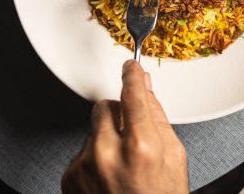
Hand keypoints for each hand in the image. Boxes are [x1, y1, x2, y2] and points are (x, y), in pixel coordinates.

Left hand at [61, 60, 187, 193]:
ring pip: (93, 127)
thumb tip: (147, 88)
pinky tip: (108, 177)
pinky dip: (94, 157)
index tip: (131, 66)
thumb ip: (158, 117)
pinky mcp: (70, 177)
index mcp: (141, 147)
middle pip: (106, 105)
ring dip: (105, 136)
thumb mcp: (174, 159)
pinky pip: (82, 149)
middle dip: (118, 114)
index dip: (132, 75)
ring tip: (121, 164)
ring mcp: (85, 166)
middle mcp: (108, 153)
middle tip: (131, 134)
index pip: (132, 94)